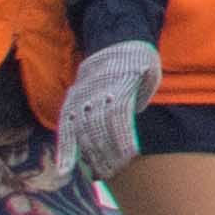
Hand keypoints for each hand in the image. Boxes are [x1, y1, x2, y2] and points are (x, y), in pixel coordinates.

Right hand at [55, 40, 158, 188]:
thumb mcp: (150, 72)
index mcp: (118, 86)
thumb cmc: (139, 60)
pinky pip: (65, 127)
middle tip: (116, 172)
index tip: (130, 158)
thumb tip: (137, 112)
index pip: (119, 117)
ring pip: (84, 131)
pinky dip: (65, 148)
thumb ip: (144, 93)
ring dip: (92, 154)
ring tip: (100, 173)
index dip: (124, 139)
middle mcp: (96, 94)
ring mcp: (81, 99)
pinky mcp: (71, 102)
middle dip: (109, 152)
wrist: (116, 41)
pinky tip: (65, 168)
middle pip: (100, 129)